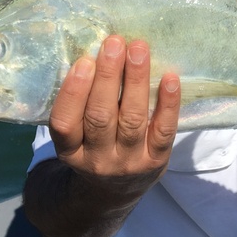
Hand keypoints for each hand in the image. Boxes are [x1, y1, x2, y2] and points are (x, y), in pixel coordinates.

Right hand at [48, 35, 180, 205]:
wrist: (113, 193)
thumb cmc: (92, 147)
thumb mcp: (76, 135)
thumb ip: (79, 103)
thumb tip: (92, 50)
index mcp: (69, 151)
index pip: (65, 123)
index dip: (74, 92)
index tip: (84, 61)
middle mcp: (97, 160)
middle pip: (101, 117)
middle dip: (109, 77)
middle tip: (115, 43)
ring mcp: (128, 162)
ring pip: (133, 119)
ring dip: (136, 80)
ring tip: (139, 49)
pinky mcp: (157, 161)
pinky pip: (163, 130)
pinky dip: (168, 103)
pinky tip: (170, 78)